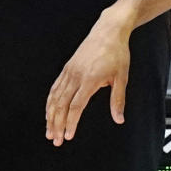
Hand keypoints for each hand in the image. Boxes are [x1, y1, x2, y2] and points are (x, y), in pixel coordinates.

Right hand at [45, 10, 130, 144]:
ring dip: (50, 116)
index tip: (68, 136)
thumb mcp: (122, 77)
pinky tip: (48, 112)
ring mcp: (69, 71)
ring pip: (55, 97)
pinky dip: (50, 102)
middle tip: (56, 140)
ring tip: (49, 131)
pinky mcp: (67, 68)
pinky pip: (55, 88)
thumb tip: (119, 119)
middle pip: (61, 105)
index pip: (76, 106)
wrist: (108, 31)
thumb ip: (118, 100)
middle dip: (57, 124)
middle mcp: (75, 76)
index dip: (71, 122)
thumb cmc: (117, 54)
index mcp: (89, 79)